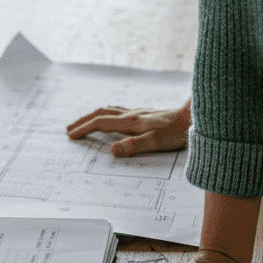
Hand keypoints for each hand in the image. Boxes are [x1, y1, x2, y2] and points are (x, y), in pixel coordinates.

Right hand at [66, 99, 190, 156]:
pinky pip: (120, 111)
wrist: (193, 116)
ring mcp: (139, 113)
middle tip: (69, 128)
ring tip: (86, 121)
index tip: (71, 135)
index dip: (84, 128)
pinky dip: (109, 114)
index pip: (101, 123)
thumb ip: (134, 146)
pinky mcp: (146, 114)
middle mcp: (132, 114)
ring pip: (110, 111)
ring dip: (94, 116)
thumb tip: (112, 151)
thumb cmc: (177, 131)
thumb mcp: (156, 142)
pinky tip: (114, 118)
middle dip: (84, 120)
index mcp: (131, 122)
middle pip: (101, 114)